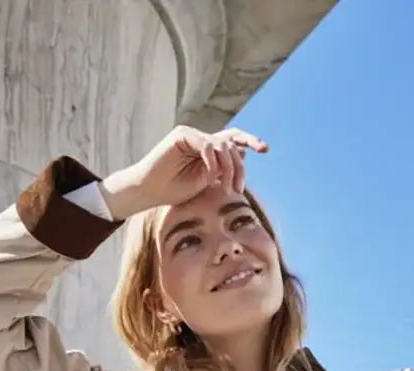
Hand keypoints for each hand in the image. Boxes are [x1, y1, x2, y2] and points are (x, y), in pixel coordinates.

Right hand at [100, 125, 267, 219]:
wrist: (148, 192)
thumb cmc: (173, 191)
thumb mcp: (205, 183)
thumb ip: (222, 170)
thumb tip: (243, 158)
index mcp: (208, 149)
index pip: (233, 139)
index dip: (250, 141)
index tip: (265, 150)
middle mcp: (201, 139)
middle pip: (232, 143)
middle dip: (240, 167)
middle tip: (239, 188)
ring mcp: (192, 135)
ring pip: (222, 145)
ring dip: (228, 168)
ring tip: (226, 187)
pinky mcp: (182, 135)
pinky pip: (207, 145)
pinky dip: (212, 162)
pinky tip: (210, 178)